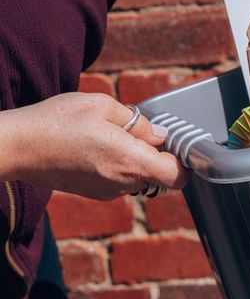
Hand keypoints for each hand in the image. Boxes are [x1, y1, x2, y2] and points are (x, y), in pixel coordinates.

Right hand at [0, 93, 188, 200]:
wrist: (14, 147)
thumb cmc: (57, 121)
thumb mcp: (102, 106)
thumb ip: (139, 122)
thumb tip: (160, 134)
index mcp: (131, 162)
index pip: (179, 176)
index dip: (184, 161)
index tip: (179, 144)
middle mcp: (123, 183)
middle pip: (160, 176)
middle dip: (159, 155)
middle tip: (143, 132)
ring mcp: (108, 192)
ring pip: (139, 176)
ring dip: (136, 158)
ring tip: (112, 135)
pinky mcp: (94, 193)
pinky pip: (120, 179)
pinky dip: (119, 164)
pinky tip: (98, 146)